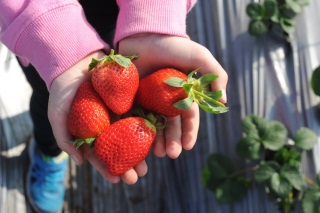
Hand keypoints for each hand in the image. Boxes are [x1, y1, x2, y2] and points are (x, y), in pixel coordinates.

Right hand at [48, 51, 146, 184]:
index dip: (107, 169)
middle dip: (128, 164)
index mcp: (92, 131)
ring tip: (148, 164)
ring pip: (132, 135)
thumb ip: (64, 138)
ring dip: (140, 151)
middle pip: (119, 148)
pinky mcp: (130, 99)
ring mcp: (119, 112)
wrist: (75, 60)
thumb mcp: (57, 114)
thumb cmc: (63, 89)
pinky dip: (147, 126)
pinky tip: (154, 138)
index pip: (100, 155)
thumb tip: (79, 163)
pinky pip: (140, 114)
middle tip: (136, 177)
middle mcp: (107, 124)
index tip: (116, 181)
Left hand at [118, 33, 227, 157]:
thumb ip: (216, 76)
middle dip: (172, 141)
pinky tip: (139, 142)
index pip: (188, 118)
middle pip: (170, 126)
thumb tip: (223, 101)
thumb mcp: (200, 57)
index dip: (189, 132)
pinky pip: (135, 117)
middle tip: (171, 154)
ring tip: (157, 153)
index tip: (188, 146)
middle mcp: (166, 101)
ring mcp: (149, 100)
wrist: (145, 35)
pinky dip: (137, 131)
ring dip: (156, 141)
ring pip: (154, 125)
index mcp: (183, 95)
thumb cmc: (174, 46)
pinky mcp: (133, 98)